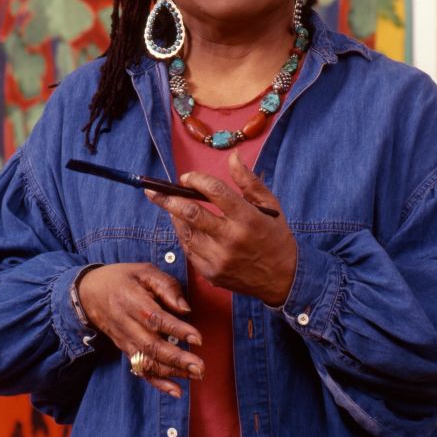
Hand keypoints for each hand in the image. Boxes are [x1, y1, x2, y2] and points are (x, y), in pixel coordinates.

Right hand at [77, 262, 203, 397]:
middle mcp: (127, 324)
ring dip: (172, 372)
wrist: (89, 293)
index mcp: (132, 300)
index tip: (198, 338)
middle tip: (200, 367)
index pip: (155, 318)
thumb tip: (185, 308)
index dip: (177, 330)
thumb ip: (166, 286)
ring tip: (196, 375)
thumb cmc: (122, 278)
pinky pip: (140, 369)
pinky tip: (176, 391)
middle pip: (152, 345)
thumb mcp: (143, 271)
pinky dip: (157, 383)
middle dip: (177, 359)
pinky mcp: (125, 350)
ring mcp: (125, 340)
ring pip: (147, 361)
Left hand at [145, 149, 296, 306]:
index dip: (197, 180)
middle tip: (153, 190)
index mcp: (247, 218)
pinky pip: (188, 251)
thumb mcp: (269, 205)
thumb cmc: (275, 237)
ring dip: (174, 217)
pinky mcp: (212, 274)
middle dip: (167, 199)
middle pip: (190, 213)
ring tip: (170, 207)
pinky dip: (184, 236)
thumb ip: (248, 180)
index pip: (215, 191)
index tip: (187, 178)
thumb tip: (232, 156)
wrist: (283, 279)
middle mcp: (231, 239)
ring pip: (185, 233)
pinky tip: (184, 227)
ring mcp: (219, 259)